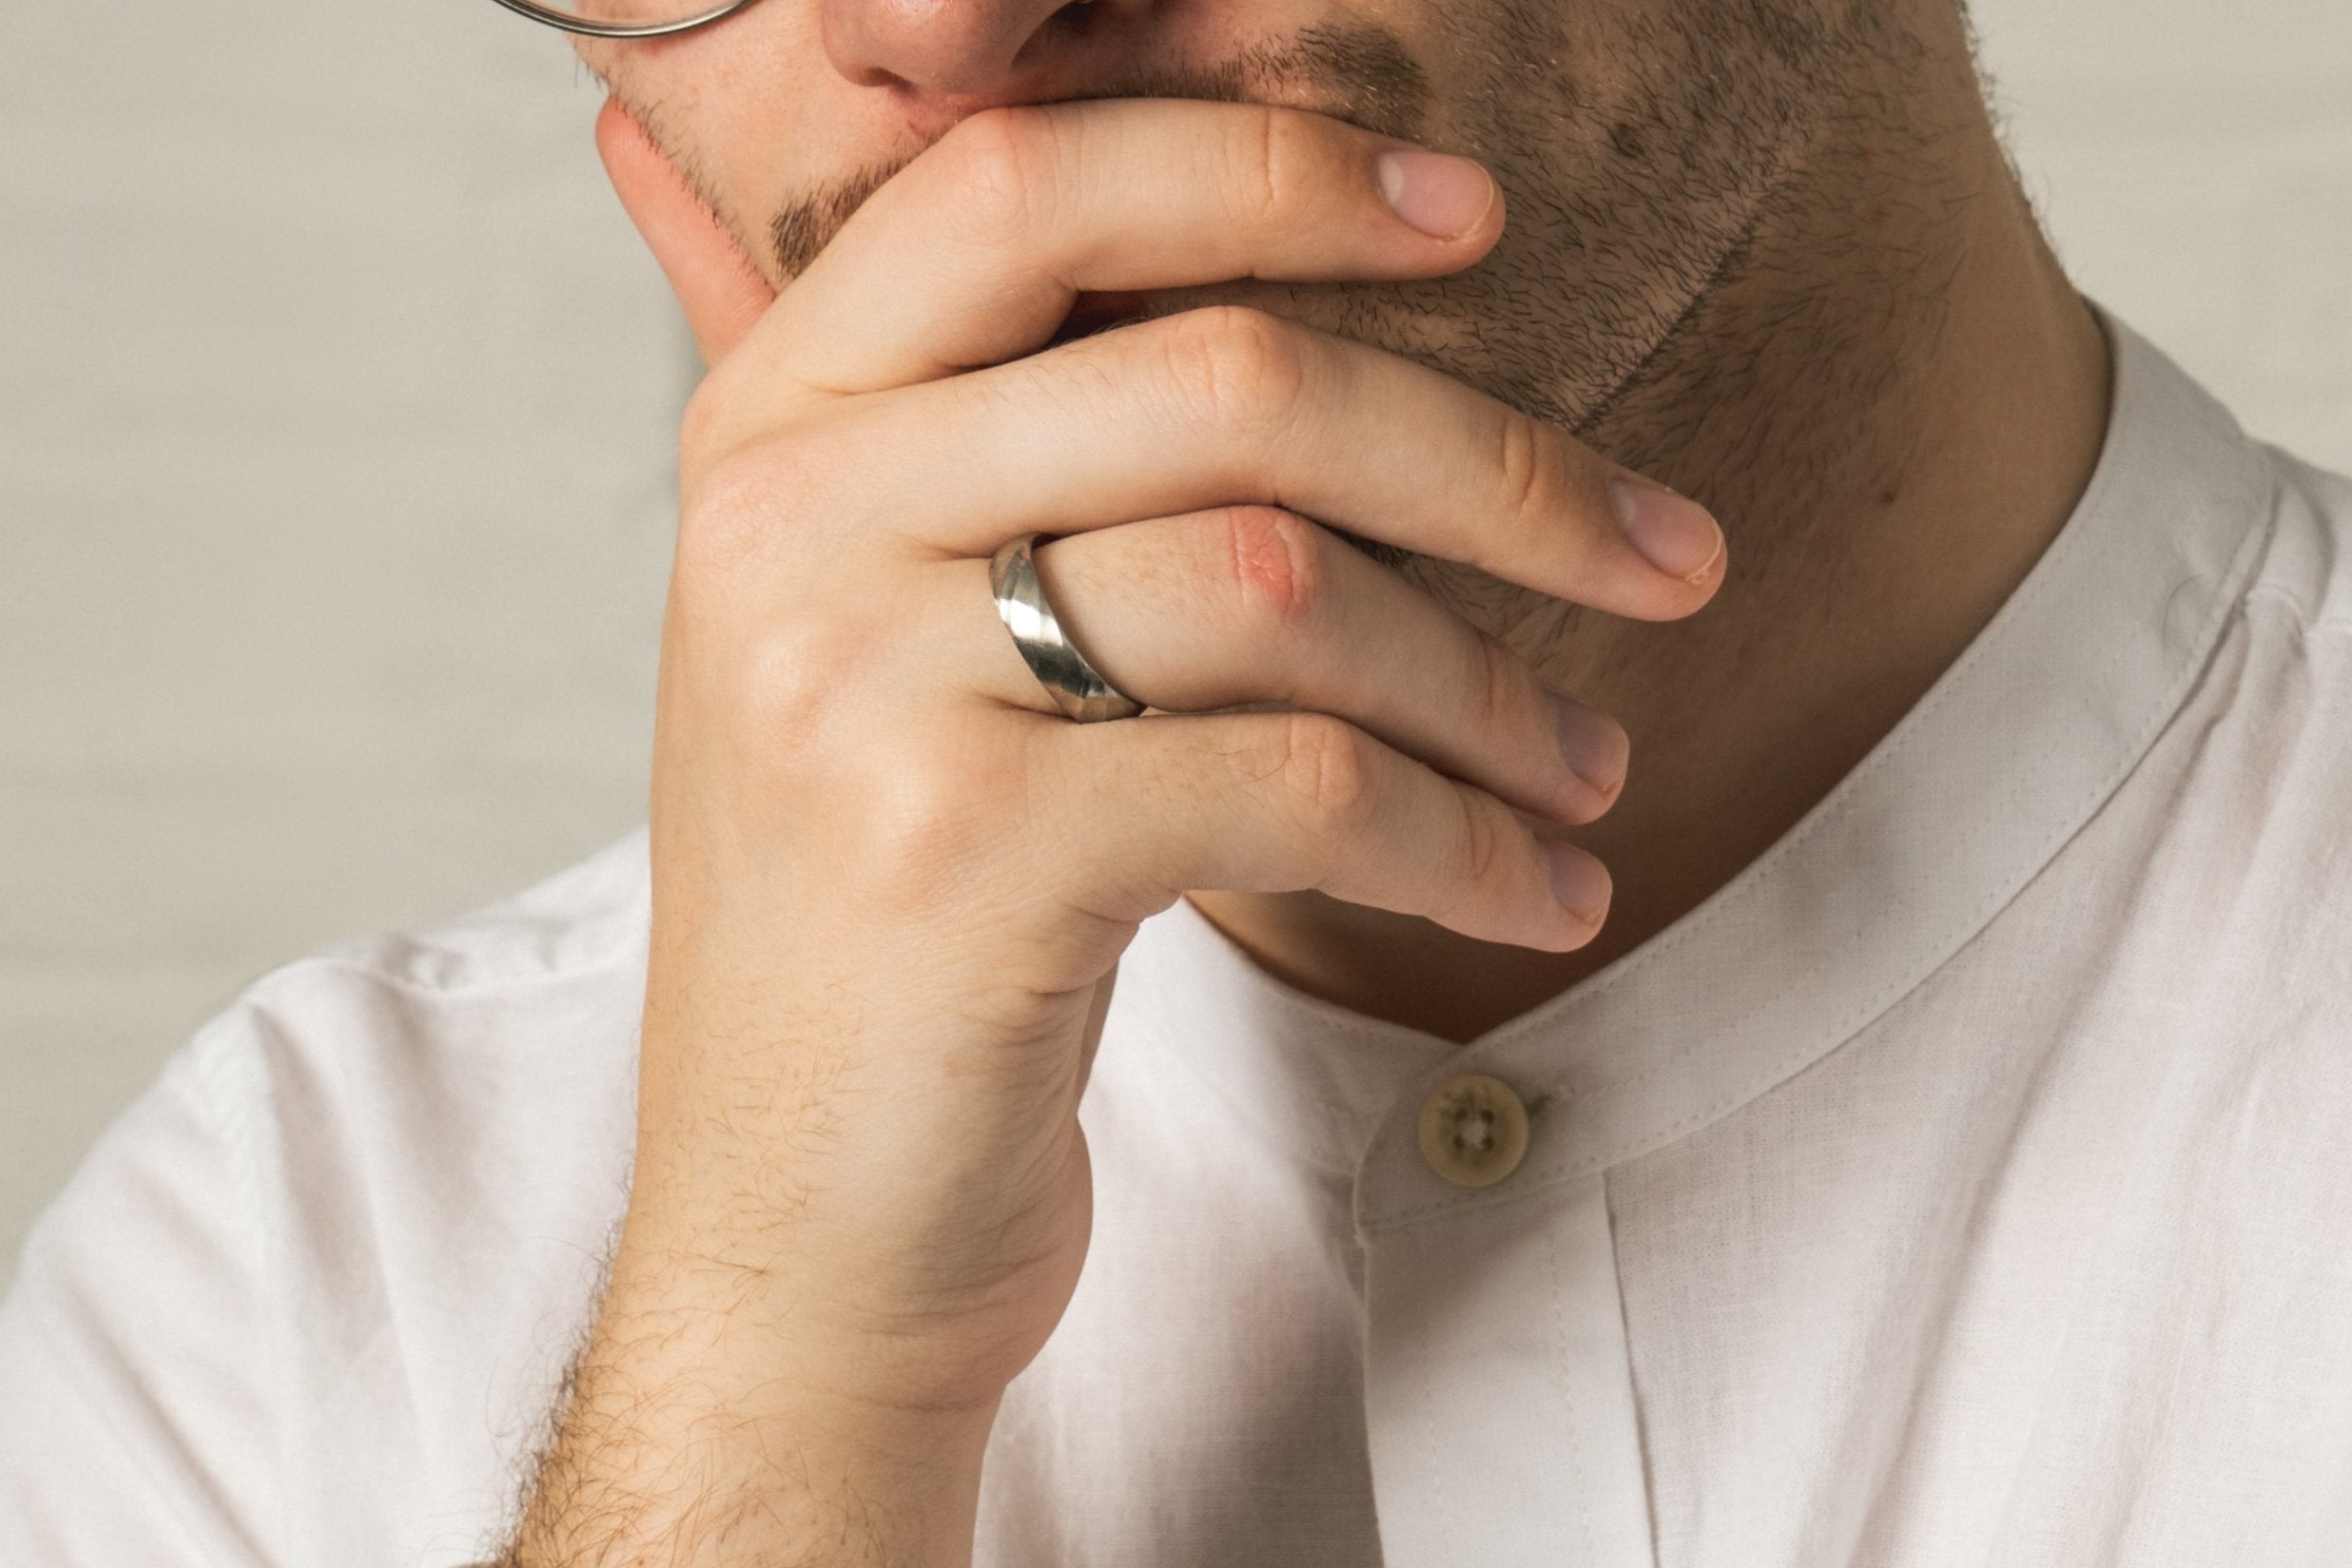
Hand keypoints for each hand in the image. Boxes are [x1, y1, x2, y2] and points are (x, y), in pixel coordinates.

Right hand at [507, 96, 1723, 1565]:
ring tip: (1587, 771)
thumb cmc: (889, 938)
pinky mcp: (960, 860)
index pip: (1029, 185)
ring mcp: (854, 686)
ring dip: (1495, 686)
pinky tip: (1528, 888)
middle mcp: (789, 525)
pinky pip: (1302, 781)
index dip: (1271, 166)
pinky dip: (1459, 837)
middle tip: (1668, 554)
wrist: (787, 1239)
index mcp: (774, 430)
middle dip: (1499, 467)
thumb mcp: (892, 659)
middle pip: (1223, 383)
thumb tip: (1267, 285)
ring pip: (1286, 583)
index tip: (1475, 218)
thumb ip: (1006, 469)